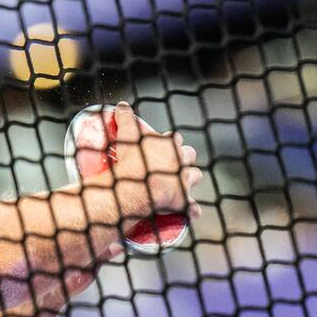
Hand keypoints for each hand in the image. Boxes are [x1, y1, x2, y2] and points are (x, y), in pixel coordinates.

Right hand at [109, 102, 202, 222]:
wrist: (135, 186)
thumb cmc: (131, 159)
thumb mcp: (126, 133)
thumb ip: (125, 117)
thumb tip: (121, 105)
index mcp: (170, 145)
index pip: (175, 139)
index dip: (169, 142)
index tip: (161, 147)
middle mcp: (182, 161)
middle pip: (190, 155)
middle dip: (184, 157)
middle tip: (172, 163)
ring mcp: (184, 182)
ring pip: (195, 176)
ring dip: (190, 179)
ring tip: (181, 183)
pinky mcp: (183, 202)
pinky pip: (193, 208)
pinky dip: (191, 209)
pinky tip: (190, 211)